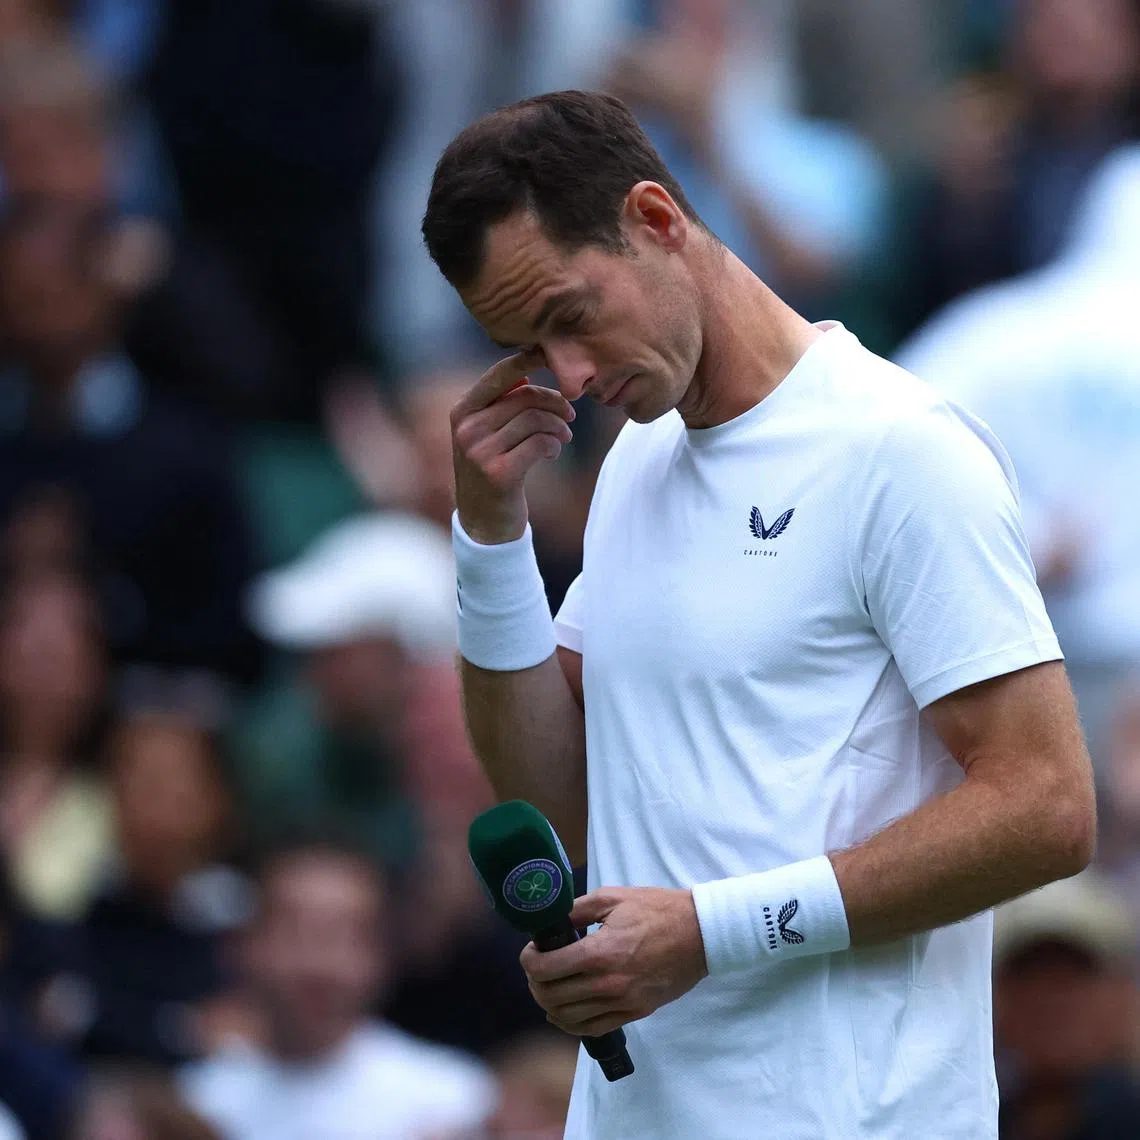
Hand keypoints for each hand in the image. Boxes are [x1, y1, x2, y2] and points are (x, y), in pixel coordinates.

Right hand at [450, 351, 574, 543]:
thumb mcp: (485, 436)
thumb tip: (526, 371)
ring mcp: (480, 452)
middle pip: (524, 397)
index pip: (499, 375)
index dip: (529, 360)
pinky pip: (539, 444)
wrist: (484, 523)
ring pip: (535, 420)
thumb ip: (499, 405)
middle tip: (570, 417)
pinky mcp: (499, 473)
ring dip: (558, 427)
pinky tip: (553, 453)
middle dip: (555, 403)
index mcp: (462, 412)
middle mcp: (467, 429)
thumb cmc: (492, 471)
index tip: (552, 358)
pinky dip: (554, 446)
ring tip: (563, 438)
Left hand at [520, 887, 707, 1037]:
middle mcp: (608, 983)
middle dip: (535, 981)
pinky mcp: (634, 1013)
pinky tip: (564, 1010)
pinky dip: (570, 1023)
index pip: (546, 969)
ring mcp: (622, 1002)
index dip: (529, 960)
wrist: (699, 934)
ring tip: (549, 985)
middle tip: (536, 967)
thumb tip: (549, 920)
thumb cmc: (658, 910)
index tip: (530, 951)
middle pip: (551, 995)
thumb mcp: (613, 898)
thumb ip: (576, 909)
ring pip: (567, 1017)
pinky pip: (591, 1029)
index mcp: (600, 951)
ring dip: (549, 1002)